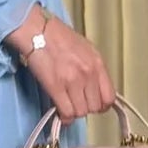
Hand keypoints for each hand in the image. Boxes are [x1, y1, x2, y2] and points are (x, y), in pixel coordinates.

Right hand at [4, 5, 115, 123]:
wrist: (38, 31)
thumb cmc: (58, 37)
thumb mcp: (86, 49)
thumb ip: (93, 69)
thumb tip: (95, 89)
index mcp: (97, 63)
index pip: (109, 97)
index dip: (102, 105)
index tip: (94, 105)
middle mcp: (88, 73)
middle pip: (95, 107)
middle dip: (86, 108)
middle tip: (77, 103)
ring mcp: (73, 81)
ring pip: (81, 112)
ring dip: (74, 112)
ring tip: (67, 105)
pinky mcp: (56, 87)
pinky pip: (66, 112)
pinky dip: (64, 116)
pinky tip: (60, 111)